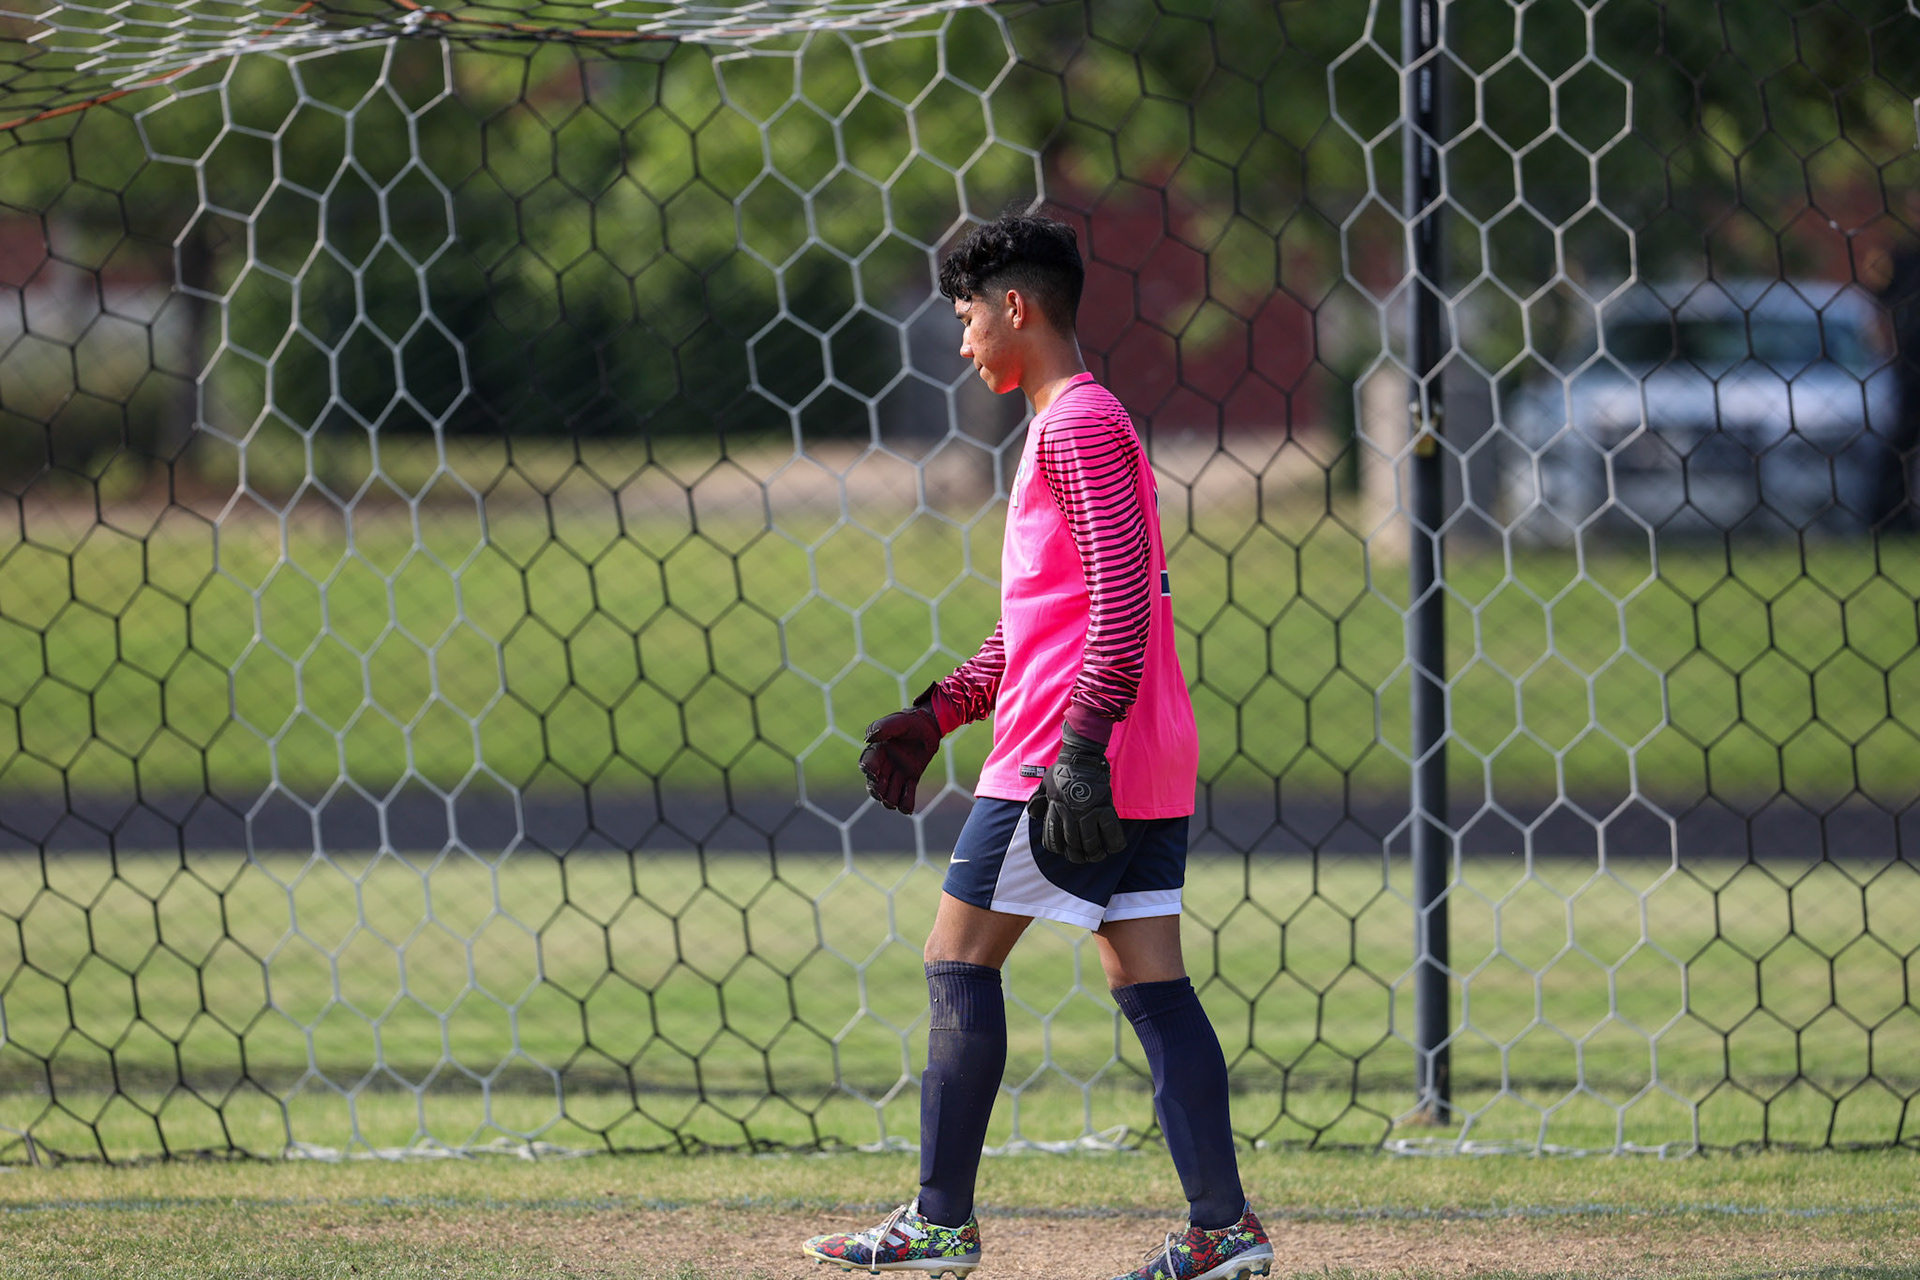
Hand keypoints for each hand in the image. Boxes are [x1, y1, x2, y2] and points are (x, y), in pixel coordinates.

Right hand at [859, 703, 941, 813]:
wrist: (929, 726)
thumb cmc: (911, 722)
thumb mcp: (898, 722)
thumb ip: (884, 728)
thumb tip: (868, 738)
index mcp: (877, 751)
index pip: (867, 765)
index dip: (869, 772)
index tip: (874, 776)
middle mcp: (884, 765)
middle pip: (875, 784)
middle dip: (877, 792)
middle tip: (883, 796)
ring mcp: (898, 773)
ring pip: (889, 793)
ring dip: (890, 800)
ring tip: (894, 803)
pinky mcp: (911, 779)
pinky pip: (906, 795)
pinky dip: (906, 804)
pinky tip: (908, 809)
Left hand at [1024, 723, 1125, 862]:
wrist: (1080, 757)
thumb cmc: (1063, 770)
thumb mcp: (1045, 784)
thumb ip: (1039, 800)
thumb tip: (1034, 814)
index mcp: (1055, 810)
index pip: (1053, 838)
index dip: (1058, 849)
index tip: (1064, 851)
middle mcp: (1070, 814)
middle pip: (1073, 844)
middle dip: (1077, 855)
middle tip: (1082, 857)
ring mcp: (1088, 812)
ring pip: (1090, 843)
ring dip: (1094, 853)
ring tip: (1096, 855)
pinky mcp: (1104, 808)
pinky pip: (1111, 832)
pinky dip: (1113, 843)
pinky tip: (1112, 847)